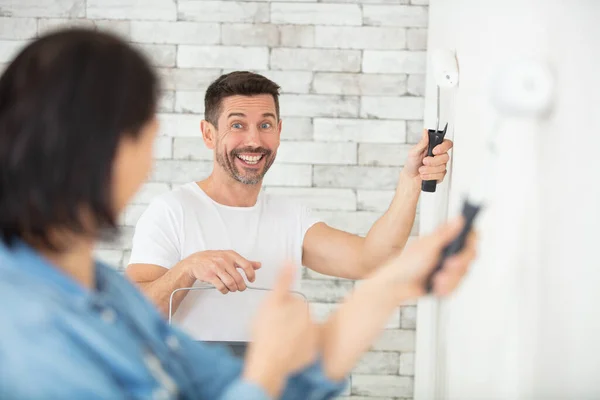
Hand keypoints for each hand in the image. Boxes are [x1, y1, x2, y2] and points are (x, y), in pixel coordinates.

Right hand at [183, 250, 260, 293]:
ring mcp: (216, 268)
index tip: (251, 280)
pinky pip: (221, 287)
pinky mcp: (210, 275)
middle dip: (241, 286)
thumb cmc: (214, 259)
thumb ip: (245, 262)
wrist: (196, 261)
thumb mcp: (230, 257)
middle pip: (238, 278)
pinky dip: (224, 290)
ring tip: (232, 289)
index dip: (251, 274)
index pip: (246, 265)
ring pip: (230, 283)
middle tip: (241, 288)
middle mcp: (224, 260)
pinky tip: (224, 289)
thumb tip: (259, 265)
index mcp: (231, 255)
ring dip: (233, 289)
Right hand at [243, 263, 317, 396]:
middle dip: (288, 320)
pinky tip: (285, 350)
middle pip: (298, 317)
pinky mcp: (311, 353)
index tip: (273, 317)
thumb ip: (282, 281)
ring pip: (300, 332)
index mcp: (301, 307)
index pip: (292, 302)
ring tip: (278, 340)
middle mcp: (311, 321)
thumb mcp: (271, 302)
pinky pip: (304, 347)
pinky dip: (297, 349)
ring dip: (292, 334)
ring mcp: (312, 338)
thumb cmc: (266, 333)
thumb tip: (290, 260)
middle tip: (274, 329)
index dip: (280, 308)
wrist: (269, 364)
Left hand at [392, 217, 476, 297]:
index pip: (467, 235)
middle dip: (460, 264)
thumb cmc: (406, 264)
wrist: (397, 286)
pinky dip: (446, 288)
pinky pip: (456, 287)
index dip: (472, 238)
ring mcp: (448, 268)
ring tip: (437, 279)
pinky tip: (436, 286)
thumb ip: (445, 234)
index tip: (468, 244)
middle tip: (448, 265)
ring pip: (463, 274)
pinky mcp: (446, 282)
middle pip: (469, 255)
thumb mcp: (427, 247)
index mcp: (443, 240)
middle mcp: (447, 253)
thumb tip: (459, 219)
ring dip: (451, 279)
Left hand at [403, 129, 452, 182]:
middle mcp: (439, 156)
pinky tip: (424, 175)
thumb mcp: (414, 152)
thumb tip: (425, 132)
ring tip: (421, 170)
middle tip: (424, 161)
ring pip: (442, 167)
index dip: (443, 147)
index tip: (434, 151)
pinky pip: (440, 175)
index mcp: (434, 148)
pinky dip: (430, 176)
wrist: (410, 177)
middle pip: (445, 157)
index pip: (446, 144)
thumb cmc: (411, 164)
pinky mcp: (440, 175)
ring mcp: (440, 165)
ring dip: (429, 169)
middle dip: (433, 161)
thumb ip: (422, 143)